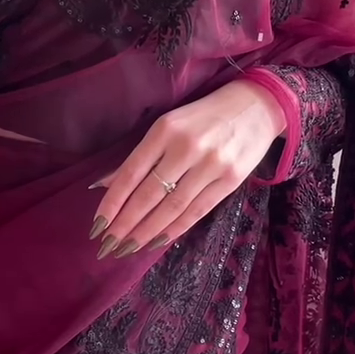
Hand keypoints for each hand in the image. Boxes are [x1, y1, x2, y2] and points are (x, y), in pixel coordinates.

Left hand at [89, 81, 285, 258]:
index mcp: (165, 130)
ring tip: (128, 248)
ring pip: (172, 207)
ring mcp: (211, 165)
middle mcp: (187, 147)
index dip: (112, 203)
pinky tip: (157, 240)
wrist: (256, 105)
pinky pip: (197, 211)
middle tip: (108, 246)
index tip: (98, 226)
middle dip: (125, 224)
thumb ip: (140, 156)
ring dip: (147, 232)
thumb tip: (106, 185)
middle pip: (149, 194)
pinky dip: (175, 229)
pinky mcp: (231, 180)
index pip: (131, 173)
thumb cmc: (204, 116)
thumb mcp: (169, 125)